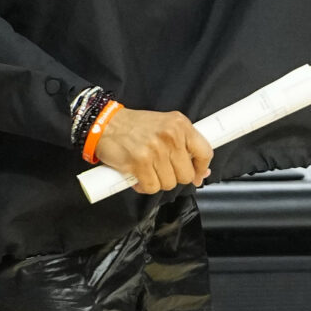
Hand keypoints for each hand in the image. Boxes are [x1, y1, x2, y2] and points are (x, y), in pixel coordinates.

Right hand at [93, 108, 212, 194]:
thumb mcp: (165, 126)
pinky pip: (151, 187)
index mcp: (180, 125)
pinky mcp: (139, 163)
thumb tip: (200, 172)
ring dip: (158, 181)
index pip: (205, 152)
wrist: (105, 124)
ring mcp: (155, 150)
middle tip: (161, 169)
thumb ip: (183, 145)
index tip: (196, 175)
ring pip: (169, 183)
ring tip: (147, 170)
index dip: (201, 169)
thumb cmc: (134, 127)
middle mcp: (170, 136)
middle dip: (174, 177)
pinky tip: (138, 176)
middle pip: (186, 174)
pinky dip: (144, 186)